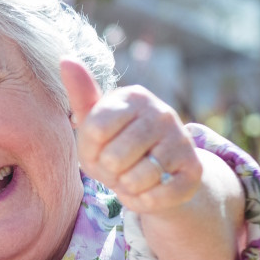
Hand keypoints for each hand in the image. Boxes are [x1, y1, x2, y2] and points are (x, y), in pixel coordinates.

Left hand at [61, 59, 202, 214]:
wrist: (157, 175)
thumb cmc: (115, 145)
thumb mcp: (93, 123)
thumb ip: (81, 94)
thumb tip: (66, 59)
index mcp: (134, 96)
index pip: (94, 130)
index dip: (89, 151)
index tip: (97, 149)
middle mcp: (163, 113)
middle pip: (113, 157)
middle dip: (108, 171)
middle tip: (117, 166)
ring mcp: (182, 141)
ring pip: (136, 179)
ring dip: (126, 187)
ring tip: (132, 177)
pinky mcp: (194, 171)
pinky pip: (155, 197)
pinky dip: (143, 201)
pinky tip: (148, 190)